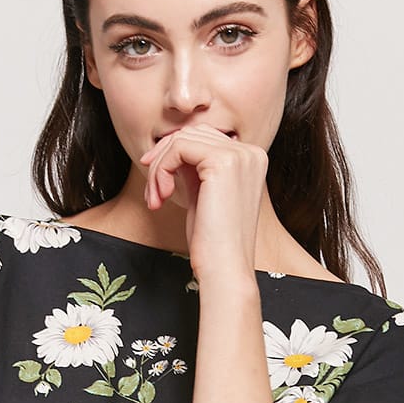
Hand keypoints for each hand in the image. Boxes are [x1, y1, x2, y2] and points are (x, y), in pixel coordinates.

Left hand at [139, 124, 267, 279]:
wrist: (225, 268)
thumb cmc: (212, 241)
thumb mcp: (203, 195)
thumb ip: (194, 169)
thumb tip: (169, 146)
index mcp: (251, 159)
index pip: (203, 138)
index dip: (172, 155)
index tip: (156, 182)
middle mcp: (251, 152)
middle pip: (191, 134)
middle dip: (162, 160)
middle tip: (152, 194)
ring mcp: (240, 155)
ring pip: (181, 140)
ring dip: (158, 169)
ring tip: (155, 199)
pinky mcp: (223, 161)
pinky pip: (178, 149)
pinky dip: (161, 170)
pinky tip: (161, 196)